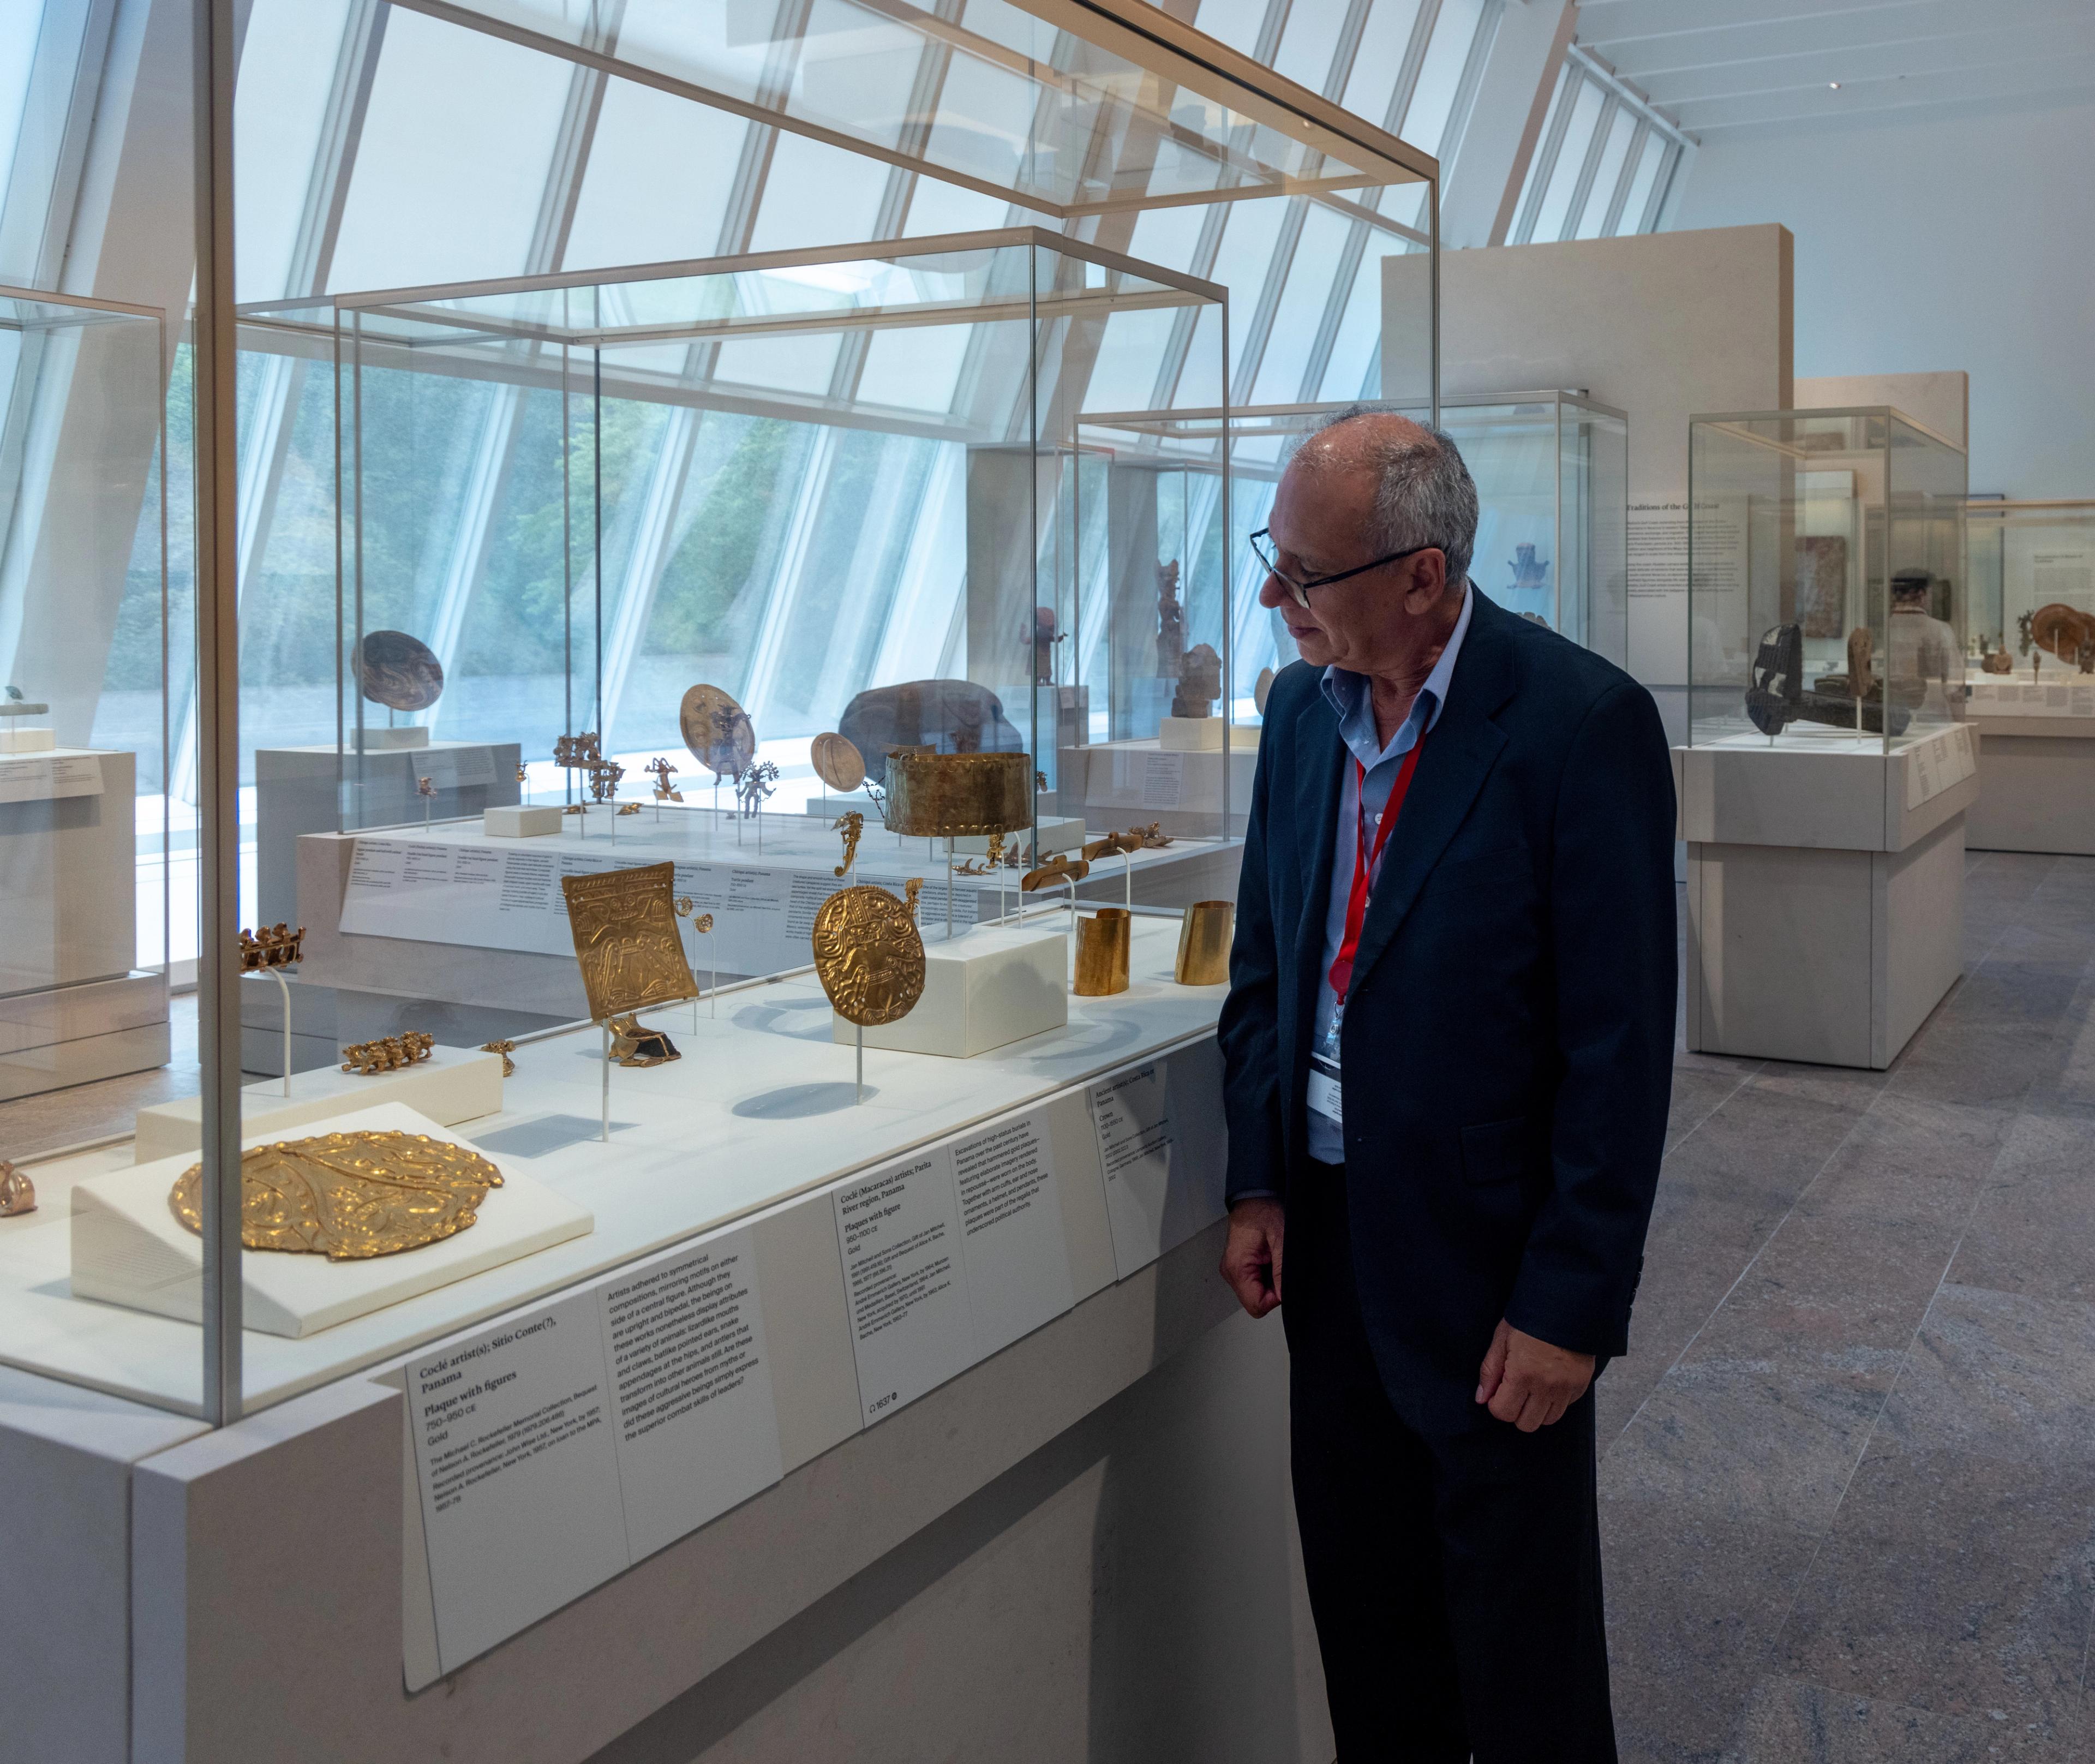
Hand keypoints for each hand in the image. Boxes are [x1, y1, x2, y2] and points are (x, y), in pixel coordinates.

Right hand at [1220, 1198, 1284, 1318]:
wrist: (1255, 1196)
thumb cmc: (1264, 1212)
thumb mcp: (1281, 1242)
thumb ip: (1282, 1273)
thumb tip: (1286, 1297)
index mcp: (1237, 1268)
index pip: (1257, 1305)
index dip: (1276, 1298)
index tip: (1284, 1280)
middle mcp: (1230, 1272)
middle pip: (1255, 1302)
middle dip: (1272, 1290)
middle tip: (1279, 1266)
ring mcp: (1233, 1269)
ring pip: (1255, 1293)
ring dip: (1269, 1282)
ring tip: (1274, 1259)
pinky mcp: (1238, 1265)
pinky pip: (1253, 1282)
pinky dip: (1265, 1276)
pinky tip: (1269, 1259)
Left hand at [1475, 1319, 1593, 1431]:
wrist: (1566, 1307)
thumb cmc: (1529, 1321)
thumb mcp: (1501, 1339)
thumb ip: (1490, 1371)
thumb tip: (1481, 1398)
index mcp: (1523, 1374)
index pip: (1504, 1413)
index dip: (1496, 1404)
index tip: (1498, 1391)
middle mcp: (1546, 1386)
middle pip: (1526, 1424)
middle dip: (1515, 1411)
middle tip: (1514, 1391)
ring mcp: (1566, 1388)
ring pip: (1547, 1420)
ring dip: (1536, 1410)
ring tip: (1532, 1389)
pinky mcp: (1580, 1386)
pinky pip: (1564, 1408)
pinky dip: (1554, 1402)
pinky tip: (1548, 1384)